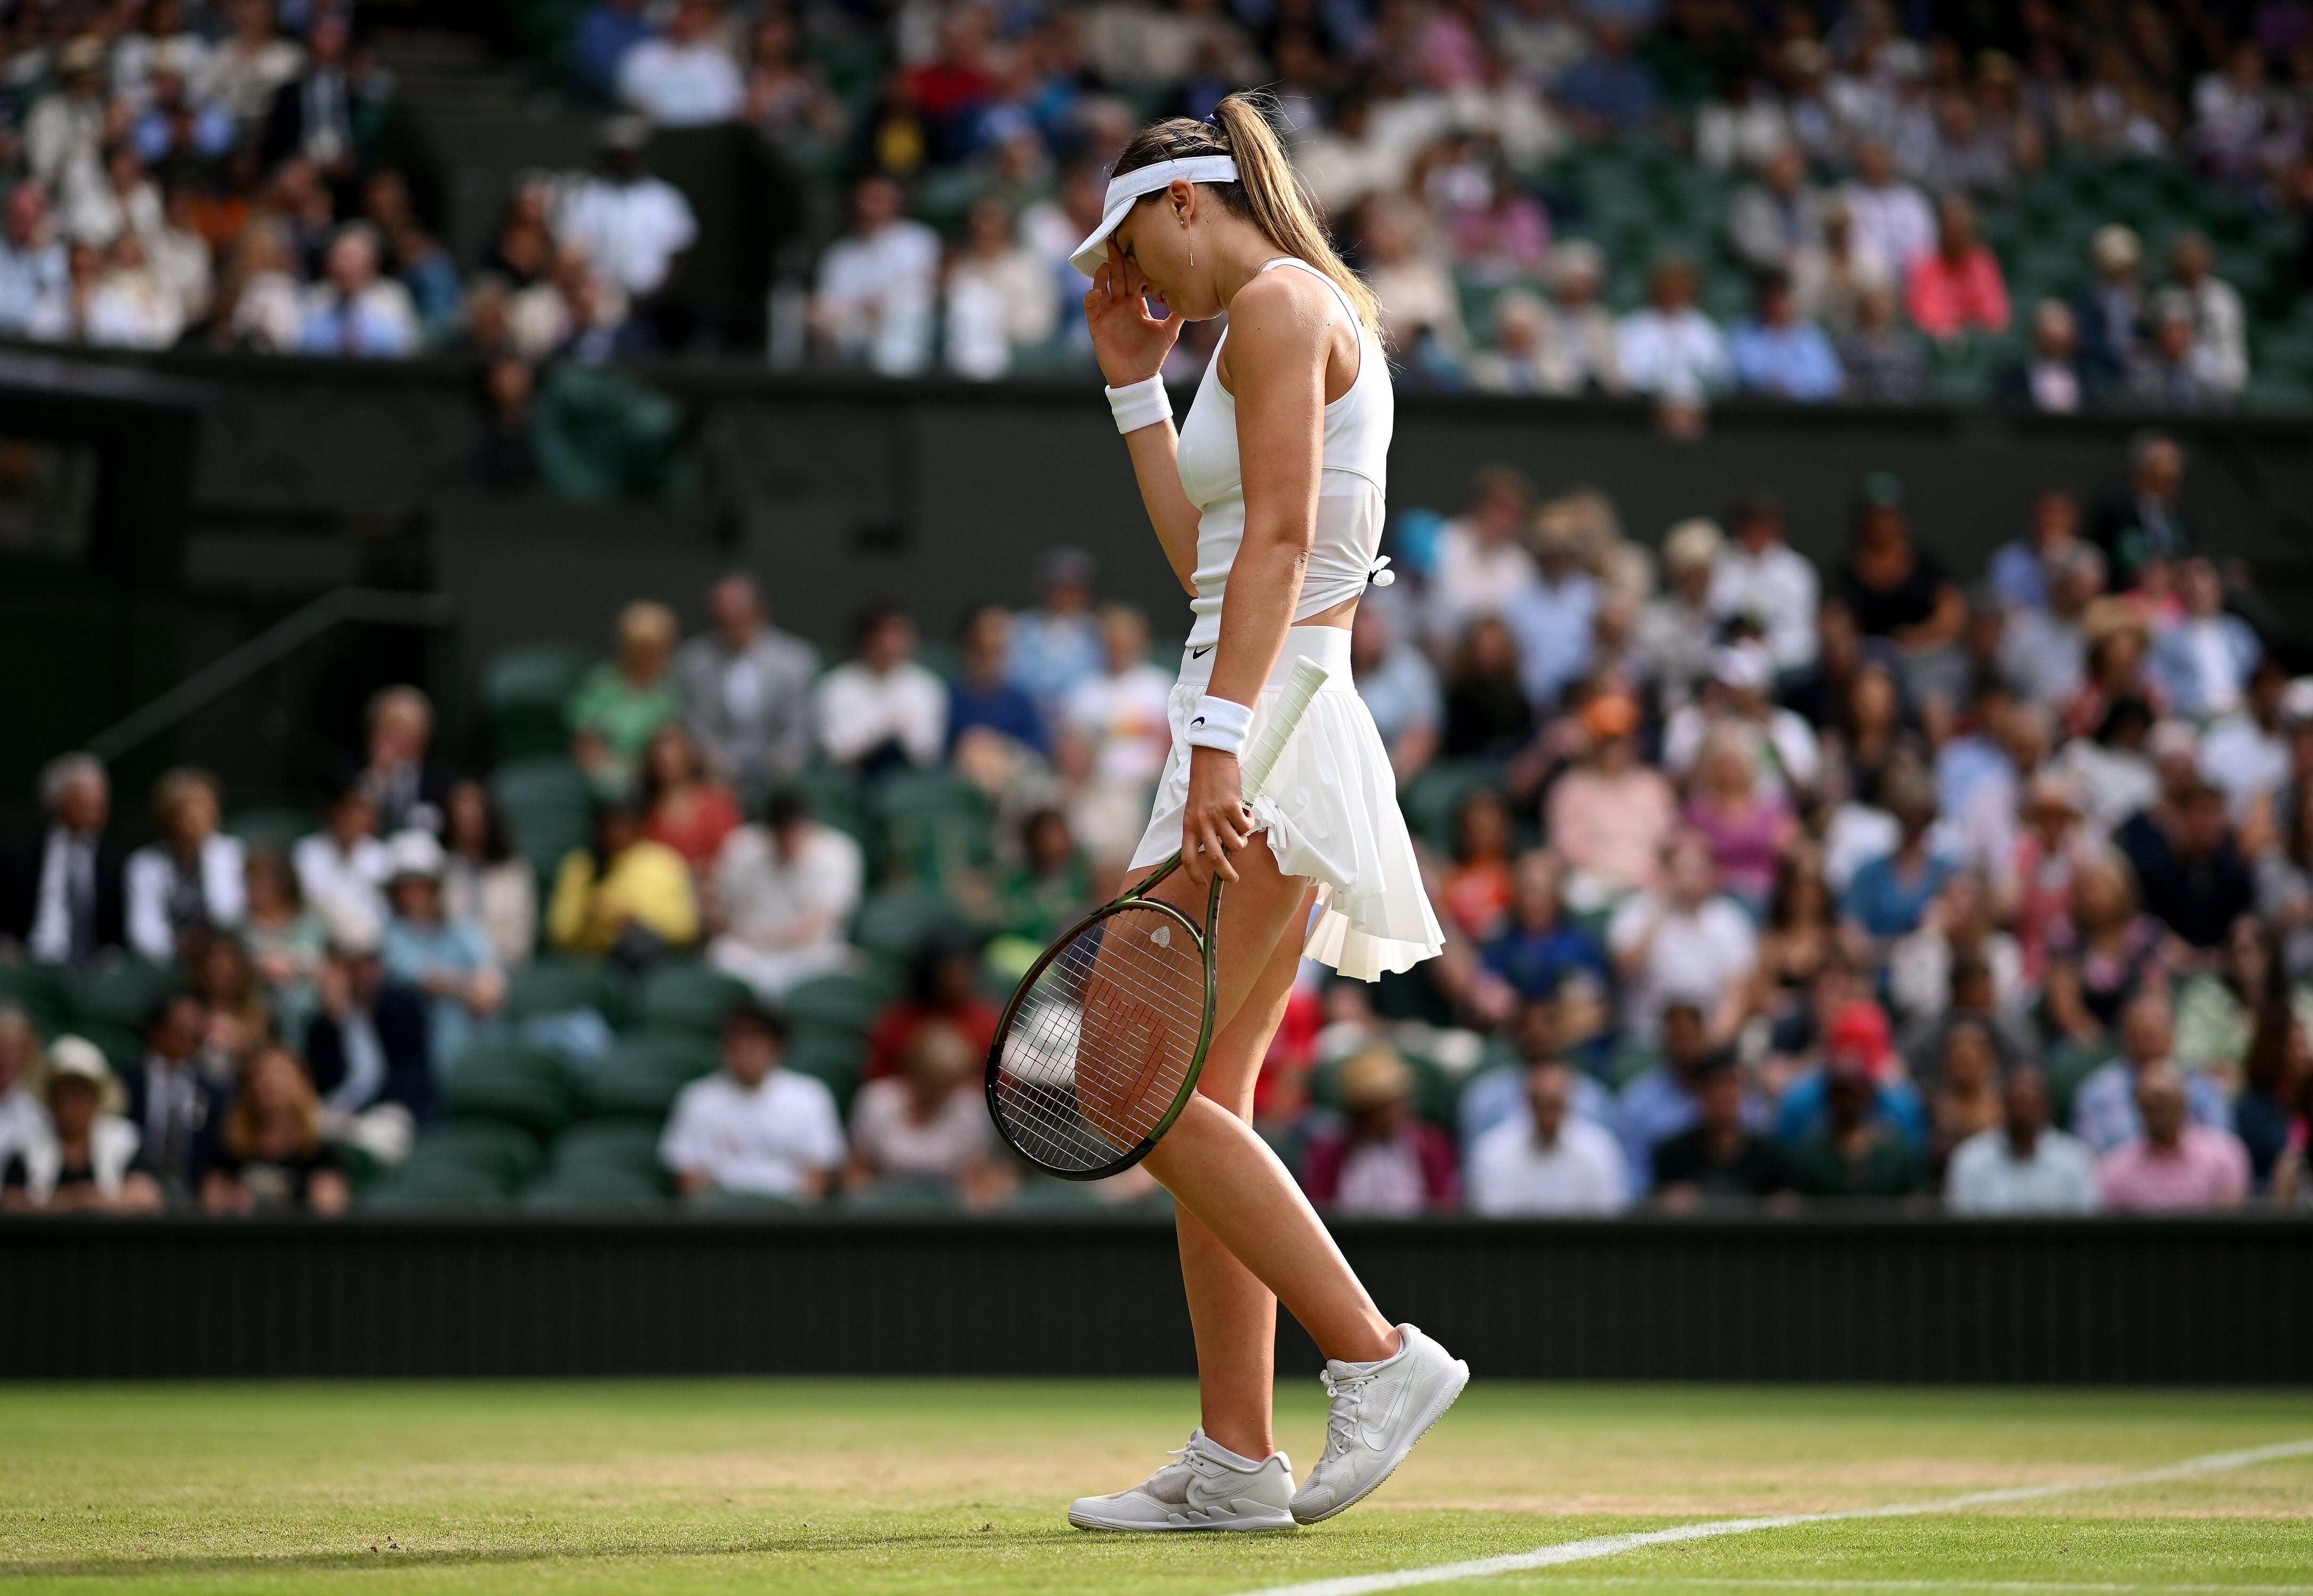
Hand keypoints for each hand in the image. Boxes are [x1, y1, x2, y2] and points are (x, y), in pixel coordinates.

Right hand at [1084, 243, 1182, 387]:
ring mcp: (1107, 313)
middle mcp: (1120, 304)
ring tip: (1106, 266)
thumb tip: (1193, 297)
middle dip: (1115, 260)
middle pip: (1116, 277)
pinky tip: (1097, 292)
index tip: (1136, 245)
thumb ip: (1177, 313)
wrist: (1138, 378)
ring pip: (1101, 287)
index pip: (1133, 277)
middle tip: (1114, 241)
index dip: (1133, 263)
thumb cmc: (1152, 355)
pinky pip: (1090, 307)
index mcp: (1136, 303)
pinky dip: (1091, 298)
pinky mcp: (1096, 325)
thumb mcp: (1169, 331)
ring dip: (1102, 276)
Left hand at [1181, 746, 1251, 888]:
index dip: (1194, 875)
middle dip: (1225, 873)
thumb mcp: (1195, 809)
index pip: (1187, 857)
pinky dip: (1250, 823)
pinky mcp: (1232, 806)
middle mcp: (1201, 823)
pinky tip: (1247, 814)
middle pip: (1213, 857)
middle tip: (1233, 879)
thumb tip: (1218, 847)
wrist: (1211, 758)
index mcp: (1189, 825)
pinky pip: (1246, 826)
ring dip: (1242, 842)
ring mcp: (1217, 815)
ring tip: (1242, 832)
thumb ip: (1202, 828)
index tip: (1202, 885)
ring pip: (1235, 843)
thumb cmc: (1204, 784)